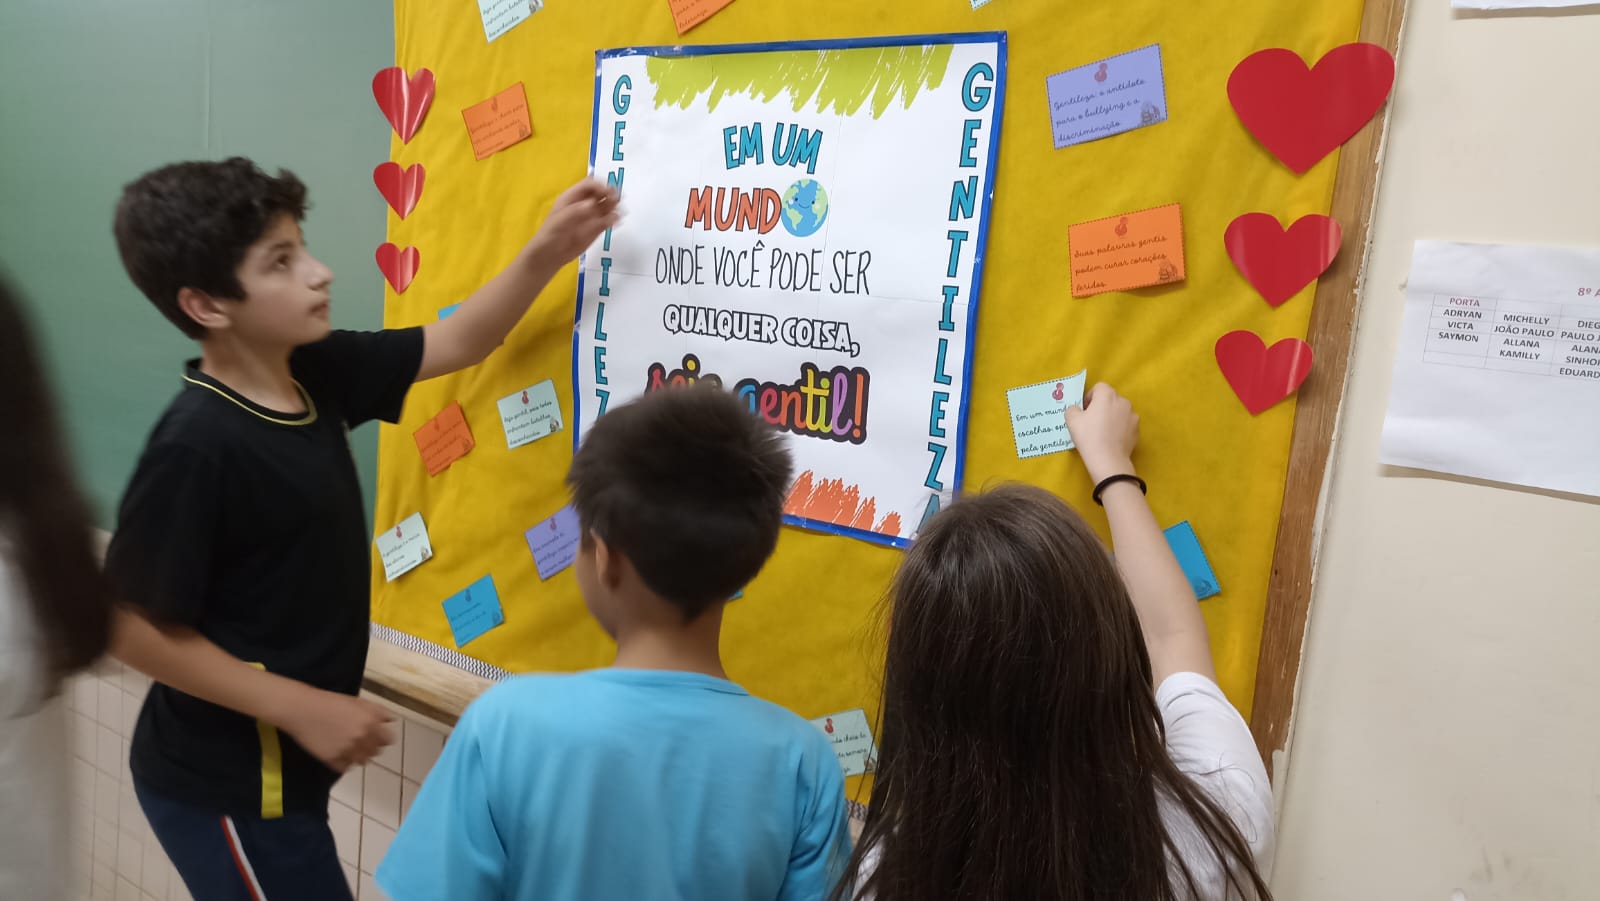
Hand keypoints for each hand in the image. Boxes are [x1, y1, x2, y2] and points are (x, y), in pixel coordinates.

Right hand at [280, 689, 395, 772]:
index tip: (376, 736)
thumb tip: (392, 721)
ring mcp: (347, 750)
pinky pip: (345, 768)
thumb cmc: (330, 701)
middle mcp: (362, 738)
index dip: (382, 738)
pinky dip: (343, 762)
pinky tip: (337, 752)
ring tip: (348, 747)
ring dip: (358, 756)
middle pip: (376, 752)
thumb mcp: (358, 702)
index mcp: (371, 722)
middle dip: (370, 747)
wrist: (302, 709)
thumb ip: (378, 712)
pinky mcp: (332, 760)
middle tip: (359, 740)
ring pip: (362, 761)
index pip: (388, 740)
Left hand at [525, 179, 620, 270]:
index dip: (599, 186)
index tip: (608, 192)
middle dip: (610, 194)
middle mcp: (584, 203)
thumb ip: (575, 212)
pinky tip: (615, 221)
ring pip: (607, 205)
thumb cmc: (550, 235)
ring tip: (618, 212)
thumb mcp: (559, 221)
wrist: (552, 254)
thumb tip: (591, 204)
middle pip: (601, 192)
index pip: (589, 185)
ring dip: (614, 206)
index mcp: (572, 197)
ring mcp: (591, 215)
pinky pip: (608, 220)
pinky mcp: (597, 227)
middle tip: (617, 199)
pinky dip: (614, 219)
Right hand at [1063, 382, 1139, 483]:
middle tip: (1092, 421)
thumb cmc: (1089, 437)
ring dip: (1112, 416)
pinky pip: (1126, 423)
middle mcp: (1123, 401)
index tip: (1085, 410)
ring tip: (1104, 431)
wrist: (1108, 460)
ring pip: (1120, 411)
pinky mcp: (1137, 429)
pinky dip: (1120, 427)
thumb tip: (1077, 409)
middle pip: (1110, 398)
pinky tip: (1112, 439)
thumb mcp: (1072, 420)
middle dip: (1102, 406)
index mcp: (1107, 395)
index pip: (1099, 387)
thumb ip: (1072, 409)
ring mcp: (1133, 415)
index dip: (1090, 397)